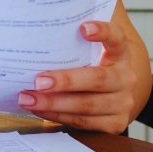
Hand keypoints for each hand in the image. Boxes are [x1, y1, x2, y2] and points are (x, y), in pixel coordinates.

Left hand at [17, 20, 140, 133]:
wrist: (111, 97)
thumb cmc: (90, 67)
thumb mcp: (88, 52)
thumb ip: (72, 41)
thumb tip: (38, 26)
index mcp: (120, 53)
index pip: (116, 37)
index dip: (103, 32)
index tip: (82, 28)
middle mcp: (125, 78)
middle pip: (97, 79)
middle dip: (65, 81)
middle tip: (38, 81)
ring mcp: (122, 103)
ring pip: (86, 105)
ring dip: (53, 103)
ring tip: (27, 98)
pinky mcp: (115, 124)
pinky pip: (82, 122)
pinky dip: (57, 115)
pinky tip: (39, 109)